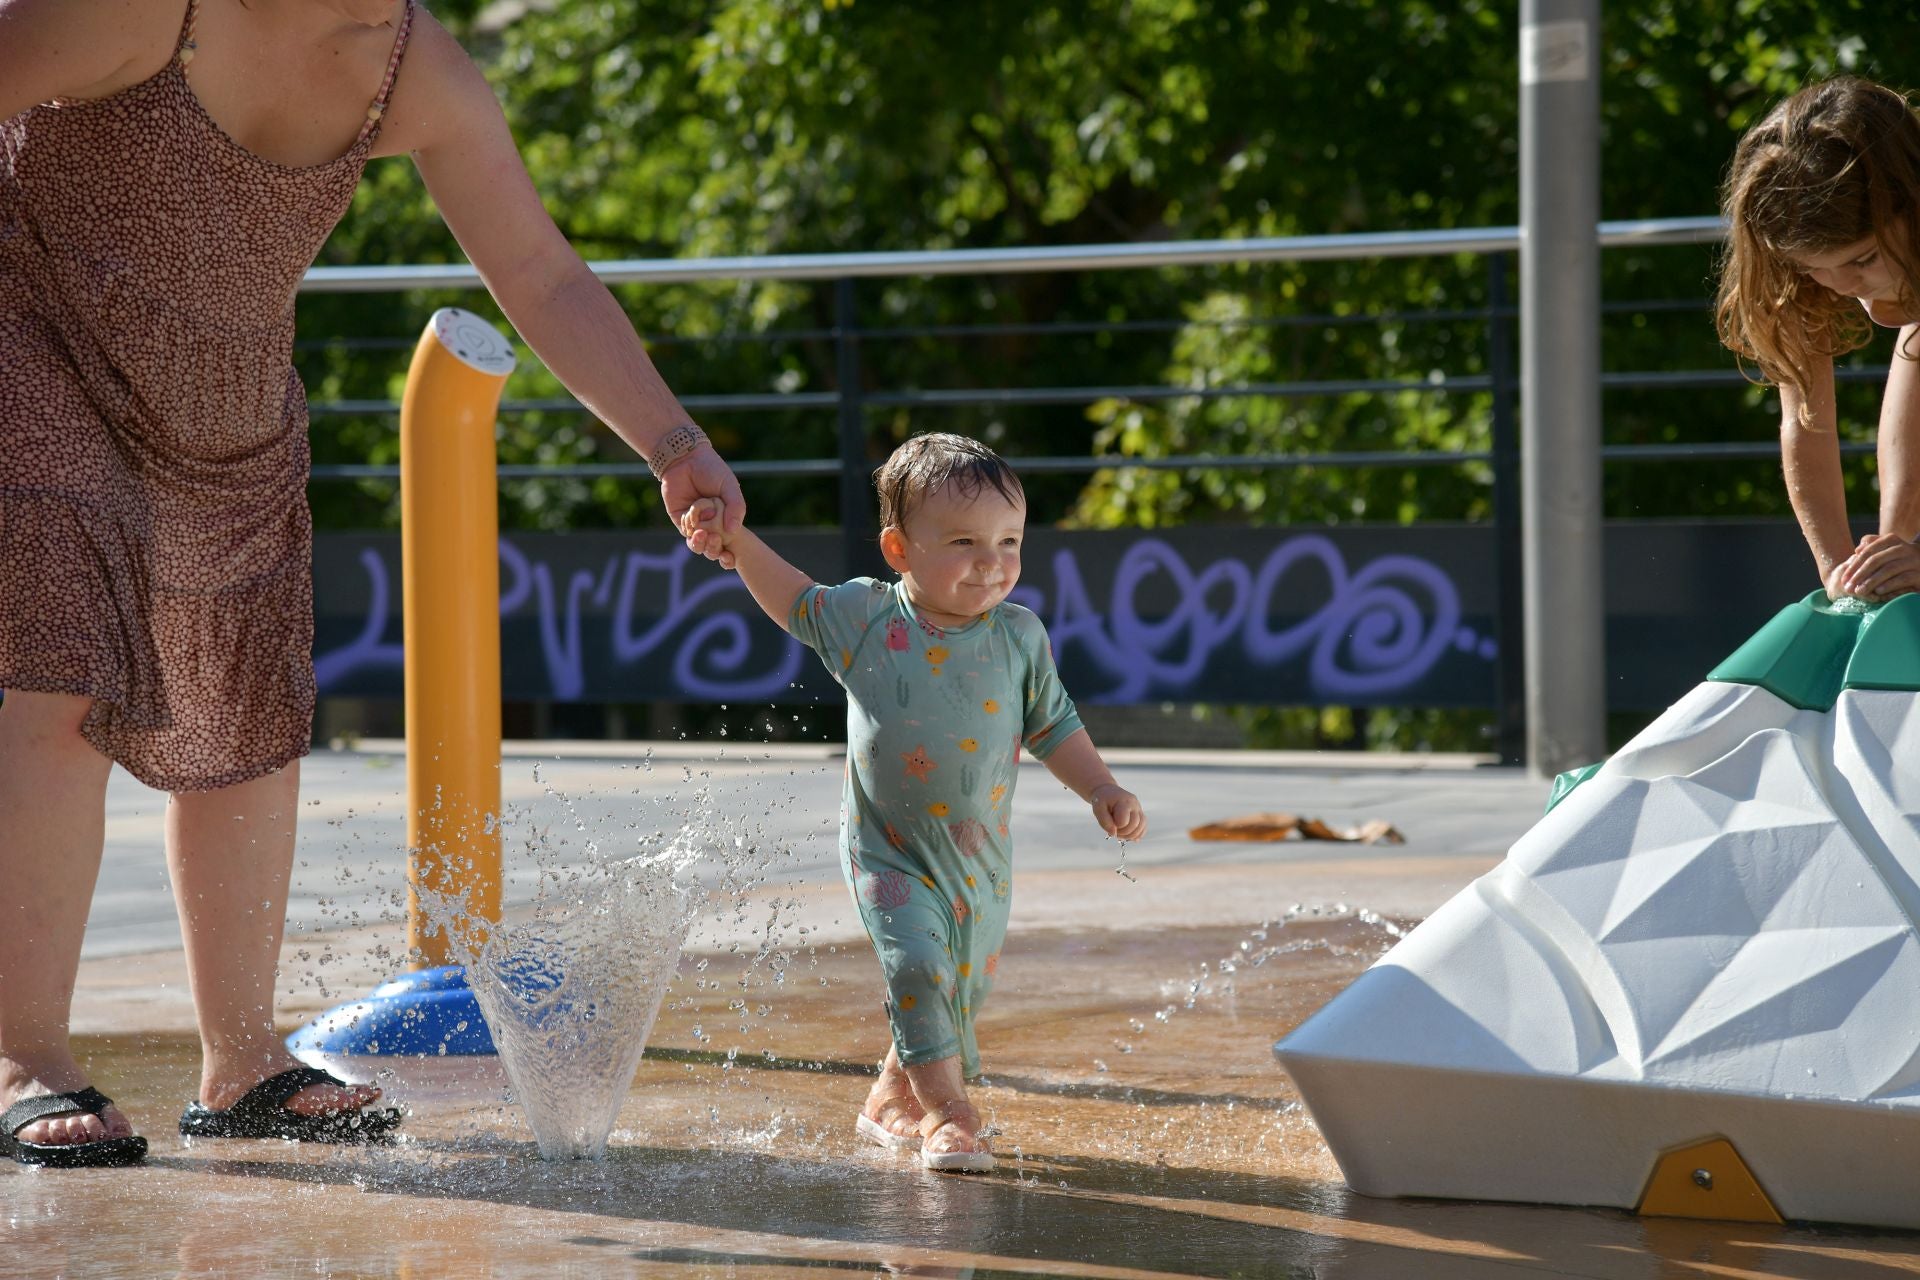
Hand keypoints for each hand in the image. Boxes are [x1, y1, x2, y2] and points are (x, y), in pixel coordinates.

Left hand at [659, 445, 742, 568]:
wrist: (686, 459)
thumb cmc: (712, 470)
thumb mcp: (729, 487)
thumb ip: (736, 507)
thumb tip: (733, 531)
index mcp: (727, 520)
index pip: (730, 545)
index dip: (729, 557)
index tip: (730, 559)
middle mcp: (712, 525)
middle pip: (713, 550)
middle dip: (714, 550)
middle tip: (716, 539)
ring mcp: (696, 525)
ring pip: (698, 545)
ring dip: (701, 544)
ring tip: (704, 534)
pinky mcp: (680, 520)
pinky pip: (686, 532)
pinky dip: (690, 527)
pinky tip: (693, 513)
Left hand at [1089, 784, 1145, 841]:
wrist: (1108, 791)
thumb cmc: (1102, 800)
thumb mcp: (1098, 809)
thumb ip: (1104, 822)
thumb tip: (1114, 834)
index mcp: (1123, 802)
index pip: (1124, 821)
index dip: (1117, 827)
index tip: (1110, 824)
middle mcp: (1134, 804)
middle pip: (1135, 824)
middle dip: (1124, 832)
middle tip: (1115, 830)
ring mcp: (1138, 809)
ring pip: (1142, 826)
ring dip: (1131, 835)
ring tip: (1121, 834)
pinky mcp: (1140, 813)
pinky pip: (1144, 826)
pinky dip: (1138, 834)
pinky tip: (1129, 836)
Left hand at [1836, 532, 1919, 600]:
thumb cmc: (1899, 559)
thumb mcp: (1886, 549)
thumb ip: (1872, 544)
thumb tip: (1857, 549)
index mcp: (1892, 540)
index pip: (1869, 550)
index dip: (1855, 565)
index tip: (1844, 578)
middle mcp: (1904, 548)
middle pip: (1877, 560)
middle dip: (1860, 575)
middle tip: (1849, 587)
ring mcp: (1914, 560)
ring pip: (1889, 569)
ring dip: (1871, 581)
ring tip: (1860, 591)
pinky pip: (1903, 579)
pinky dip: (1889, 585)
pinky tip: (1878, 592)